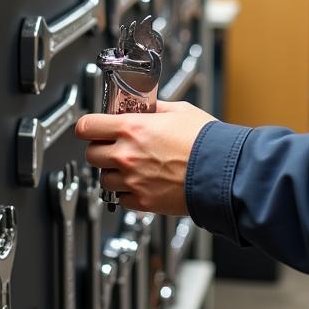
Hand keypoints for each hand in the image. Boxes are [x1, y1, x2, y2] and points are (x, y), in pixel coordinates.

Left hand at [75, 100, 217, 214]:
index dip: (88, 126)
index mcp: (132, 129)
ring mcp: (133, 181)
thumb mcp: (179, 111)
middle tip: (114, 146)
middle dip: (100, 149)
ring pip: (103, 179)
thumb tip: (147, 106)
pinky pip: (121, 198)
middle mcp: (126, 155)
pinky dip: (127, 192)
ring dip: (112, 172)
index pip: (87, 127)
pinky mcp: (143, 201)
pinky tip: (141, 182)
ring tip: (131, 166)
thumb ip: (155, 108)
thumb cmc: (205, 141)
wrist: (222, 171)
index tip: (91, 127)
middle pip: (91, 154)